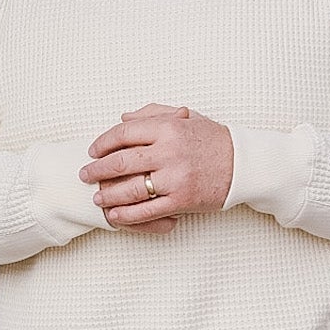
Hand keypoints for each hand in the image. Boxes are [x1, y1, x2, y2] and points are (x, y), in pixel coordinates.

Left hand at [81, 103, 233, 229]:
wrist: (245, 164)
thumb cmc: (213, 139)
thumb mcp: (185, 117)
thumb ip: (152, 114)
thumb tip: (122, 119)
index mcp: (168, 127)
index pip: (124, 133)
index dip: (103, 142)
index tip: (93, 151)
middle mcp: (170, 152)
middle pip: (121, 161)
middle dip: (97, 170)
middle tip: (85, 175)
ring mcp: (175, 178)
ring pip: (130, 189)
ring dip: (108, 194)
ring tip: (97, 197)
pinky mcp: (182, 201)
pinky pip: (146, 211)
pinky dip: (127, 215)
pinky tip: (115, 215)